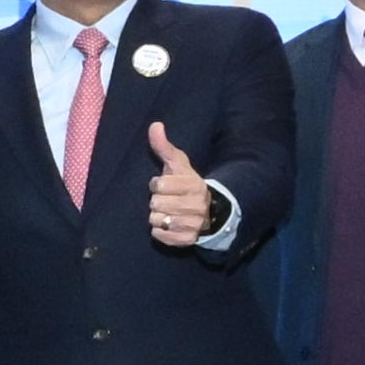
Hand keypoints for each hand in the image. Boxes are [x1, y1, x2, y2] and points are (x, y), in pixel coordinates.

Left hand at [141, 120, 215, 247]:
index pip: (159, 185)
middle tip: (168, 200)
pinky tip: (169, 224)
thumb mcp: (178, 164)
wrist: (208, 211)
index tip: (165, 185)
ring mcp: (193, 224)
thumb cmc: (186, 184)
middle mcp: (196, 205)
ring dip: (157, 216)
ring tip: (169, 212)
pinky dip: (159, 231)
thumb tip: (155, 125)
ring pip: (156, 220)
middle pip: (155, 203)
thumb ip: (164, 146)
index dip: (157, 184)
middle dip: (157, 201)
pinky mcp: (187, 240)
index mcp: (194, 184)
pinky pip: (159, 236)